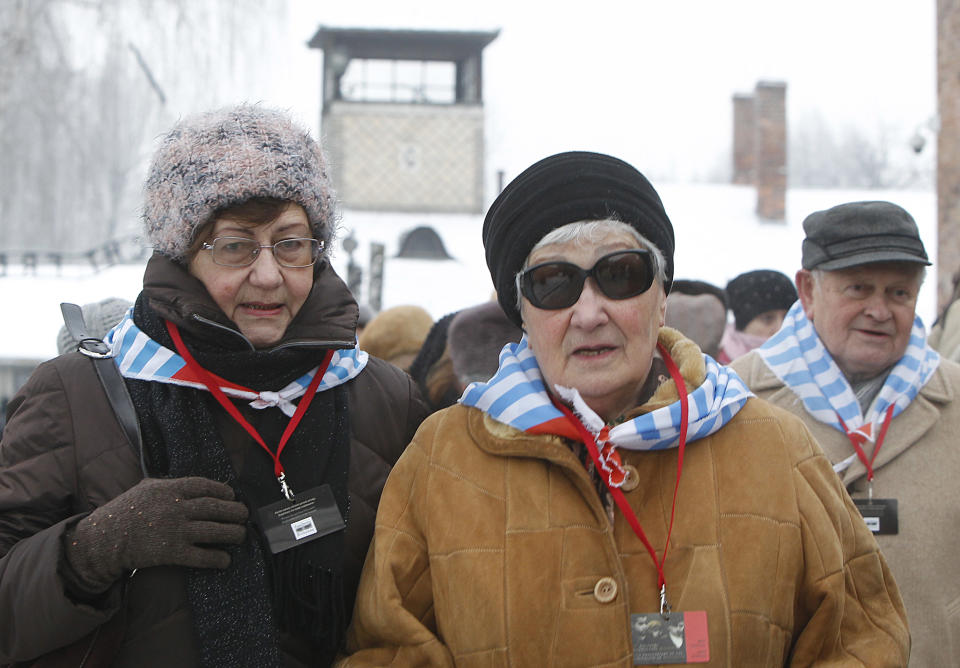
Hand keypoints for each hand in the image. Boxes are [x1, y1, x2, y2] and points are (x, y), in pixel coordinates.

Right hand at [65, 476, 247, 593]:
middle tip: (244, 515)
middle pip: (215, 507)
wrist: (104, 540)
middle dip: (235, 511)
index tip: (232, 496)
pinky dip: (217, 558)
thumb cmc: (125, 511)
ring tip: (241, 534)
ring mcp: (175, 530)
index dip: (223, 491)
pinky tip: (226, 560)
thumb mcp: (145, 488)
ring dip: (232, 533)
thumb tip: (192, 485)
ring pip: (214, 531)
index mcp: (170, 489)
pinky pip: (201, 556)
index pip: (205, 486)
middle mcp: (176, 508)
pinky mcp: (172, 553)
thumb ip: (169, 484)